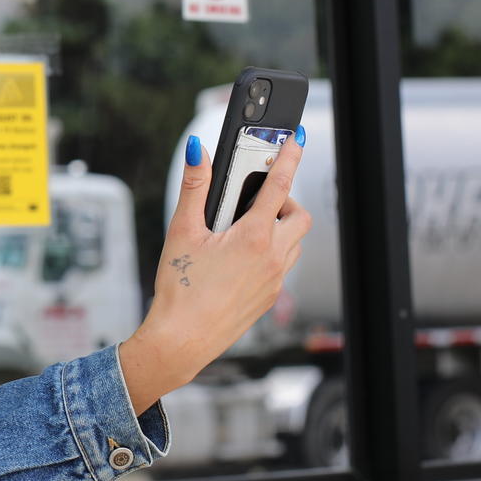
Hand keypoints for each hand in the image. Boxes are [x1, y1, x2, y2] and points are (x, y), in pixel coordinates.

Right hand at [118, 131, 312, 415]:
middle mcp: (272, 259)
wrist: (182, 340)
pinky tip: (241, 257)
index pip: (279, 186)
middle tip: (256, 198)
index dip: (290, 157)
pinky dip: (273, 251)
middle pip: (300, 216)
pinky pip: (283, 266)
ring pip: (295, 243)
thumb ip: (193, 187)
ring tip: (246, 227)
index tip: (298, 140)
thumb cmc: (180, 291)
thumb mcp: (182, 231)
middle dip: (285, 200)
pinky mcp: (269, 299)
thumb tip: (197, 153)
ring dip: (281, 227)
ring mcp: (274, 281)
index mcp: (253, 237)